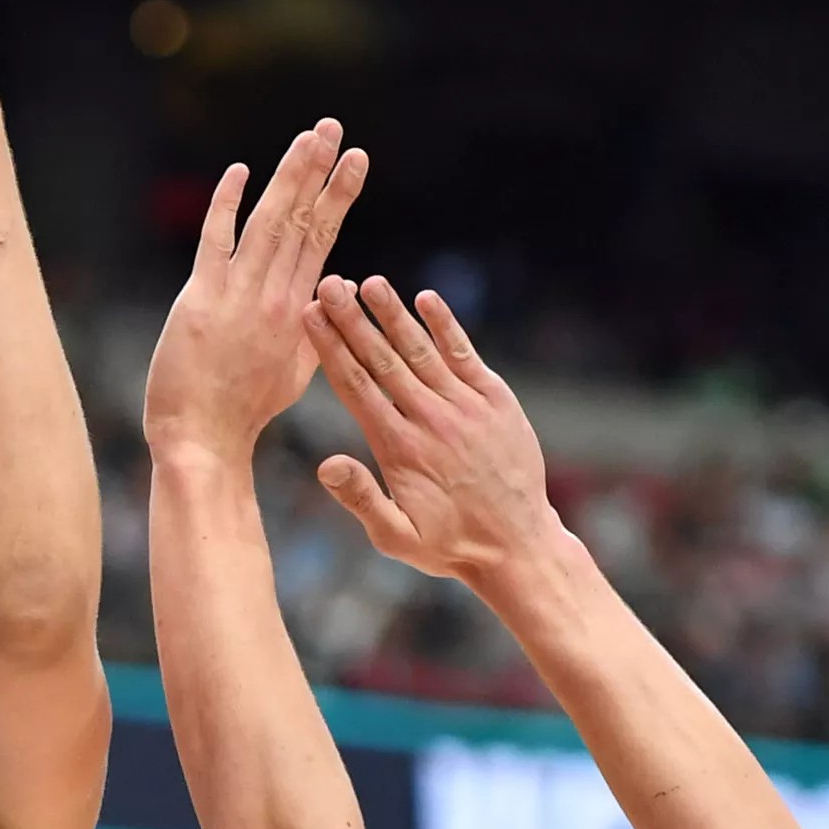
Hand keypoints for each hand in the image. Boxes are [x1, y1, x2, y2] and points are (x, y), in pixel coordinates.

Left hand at [142, 122, 366, 460]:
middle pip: (301, 220)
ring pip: (269, 223)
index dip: (338, 195)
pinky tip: (238, 172)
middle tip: (332, 127)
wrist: (204, 438)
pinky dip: (225, 206)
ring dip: (289, 176)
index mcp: (299, 310)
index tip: (355, 159)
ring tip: (308, 138)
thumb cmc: (245, 409)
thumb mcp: (296, 371)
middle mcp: (274, 297)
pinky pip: (214, 243)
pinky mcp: (200, 302)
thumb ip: (315, 328)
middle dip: (318, 170)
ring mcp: (238, 297)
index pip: (323, 238)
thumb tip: (332, 294)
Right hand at [303, 278, 561, 584]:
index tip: (310, 314)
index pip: (357, 385)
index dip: (331, 347)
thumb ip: (361, 499)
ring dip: (393, 315)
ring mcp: (466, 407)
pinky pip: (466, 356)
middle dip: (353, 319)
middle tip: (330, 283)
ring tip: (370, 282)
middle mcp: (431, 419)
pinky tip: (426, 299)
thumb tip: (326, 465)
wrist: (518, 546)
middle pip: (383, 359)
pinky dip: (446, 327)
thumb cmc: (449, 545)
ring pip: (421, 351)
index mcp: (399, 448)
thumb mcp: (395, 538)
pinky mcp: (496, 401)